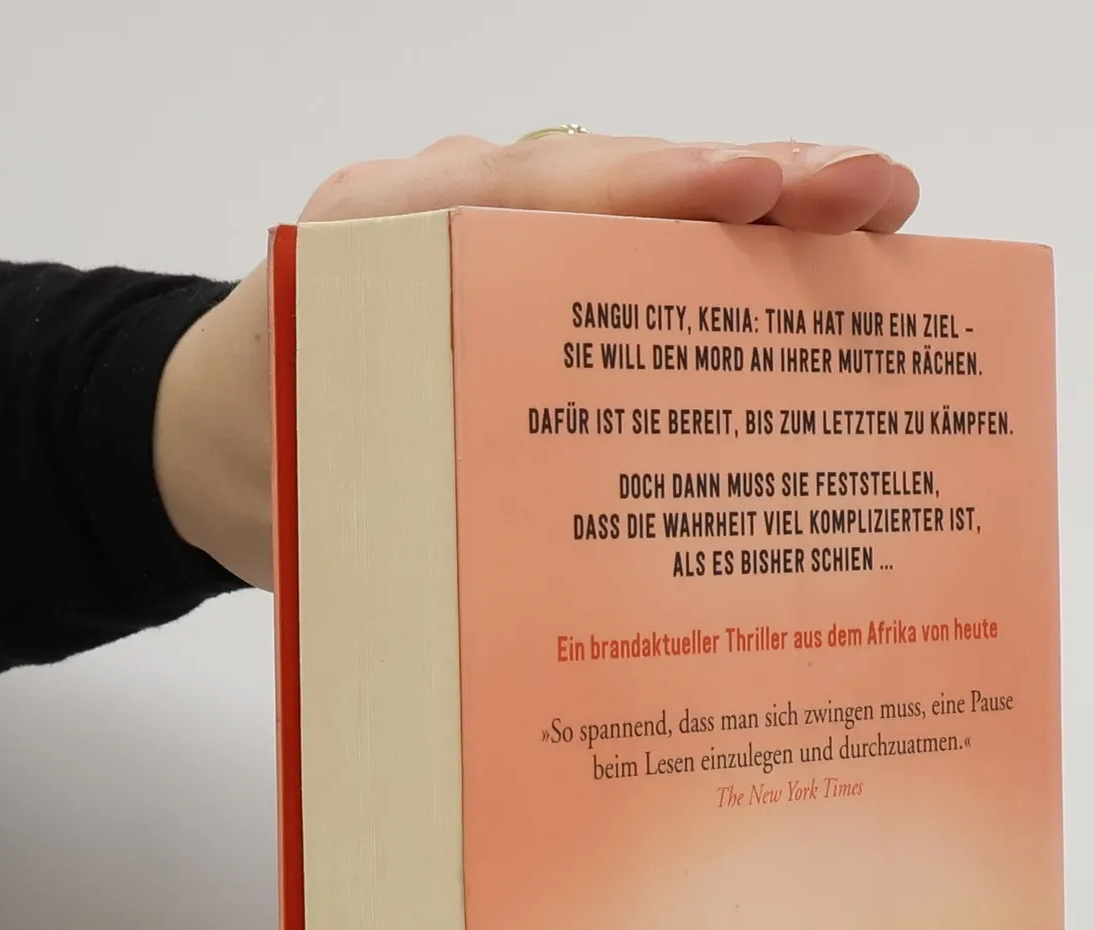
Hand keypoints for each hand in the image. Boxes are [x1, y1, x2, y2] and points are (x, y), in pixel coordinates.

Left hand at [155, 132, 920, 589]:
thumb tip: (552, 582)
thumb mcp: (311, 494)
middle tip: (877, 194)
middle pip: (625, 183)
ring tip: (879, 223)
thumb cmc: (267, 462)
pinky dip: (729, 276)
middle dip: (757, 185)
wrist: (213, 439)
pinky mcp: (539, 289)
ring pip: (648, 215)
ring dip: (766, 227)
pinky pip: (638, 267)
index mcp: (389, 241)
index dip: (659, 192)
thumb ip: (404, 505)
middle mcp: (457, 215)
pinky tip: (817, 301)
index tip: (758, 191)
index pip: (541, 195)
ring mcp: (505, 241)